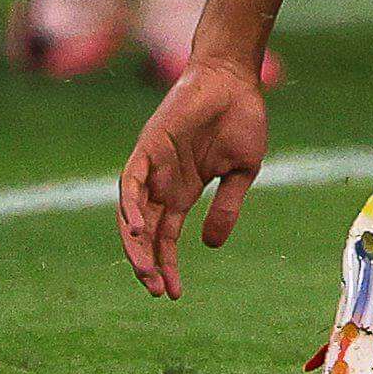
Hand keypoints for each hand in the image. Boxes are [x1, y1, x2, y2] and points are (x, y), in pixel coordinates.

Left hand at [116, 56, 271, 299]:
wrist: (234, 79)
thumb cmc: (241, 118)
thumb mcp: (242, 172)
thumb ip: (226, 208)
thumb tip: (211, 245)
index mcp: (183, 191)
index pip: (167, 237)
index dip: (167, 265)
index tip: (172, 294)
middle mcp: (162, 183)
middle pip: (145, 233)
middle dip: (148, 264)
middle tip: (156, 291)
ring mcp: (152, 166)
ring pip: (132, 214)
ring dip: (136, 245)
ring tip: (145, 272)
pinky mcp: (147, 147)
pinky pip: (131, 183)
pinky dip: (131, 207)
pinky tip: (138, 230)